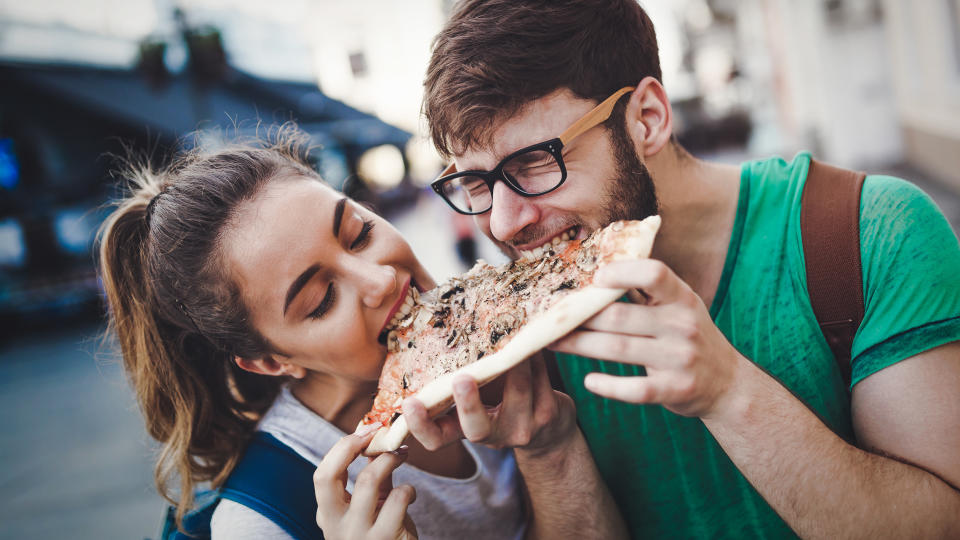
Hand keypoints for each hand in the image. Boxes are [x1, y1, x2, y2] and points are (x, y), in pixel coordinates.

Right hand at [314, 426, 417, 538]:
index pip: (322, 474)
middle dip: (351, 447)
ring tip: (402, 454)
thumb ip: (372, 477)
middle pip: (328, 476)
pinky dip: (408, 489)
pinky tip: (410, 493)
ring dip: (390, 459)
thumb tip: (379, 439)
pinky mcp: (385, 539)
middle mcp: (336, 525)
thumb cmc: (382, 533)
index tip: (365, 432)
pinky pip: (398, 499)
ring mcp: (359, 534)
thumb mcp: (369, 507)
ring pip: (368, 481)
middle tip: (377, 434)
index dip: (342, 448)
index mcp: (328, 513)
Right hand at [402, 354, 577, 455]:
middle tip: (461, 379)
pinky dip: (535, 358)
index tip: (409, 402)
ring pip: (518, 392)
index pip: (436, 439)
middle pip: (477, 429)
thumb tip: (434, 333)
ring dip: (514, 363)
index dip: (420, 426)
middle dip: (469, 403)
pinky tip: (533, 342)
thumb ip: (457, 381)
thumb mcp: (475, 401)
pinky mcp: (548, 414)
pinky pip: (540, 381)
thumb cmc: (500, 406)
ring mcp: (522, 427)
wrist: (550, 432)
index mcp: (464, 431)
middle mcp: (492, 436)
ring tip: (512, 337)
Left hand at [549, 259, 743, 418]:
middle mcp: (683, 325)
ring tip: (553, 342)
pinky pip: (635, 389)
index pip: (654, 273)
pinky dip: (609, 386)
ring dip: (579, 345)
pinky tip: (589, 381)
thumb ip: (647, 290)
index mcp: (683, 298)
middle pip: (619, 316)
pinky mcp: (674, 389)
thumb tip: (598, 268)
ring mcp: (679, 359)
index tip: (594, 277)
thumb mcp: (680, 306)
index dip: (621, 272)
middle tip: (551, 316)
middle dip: (580, 317)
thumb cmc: (690, 336)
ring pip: (617, 349)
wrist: (727, 383)